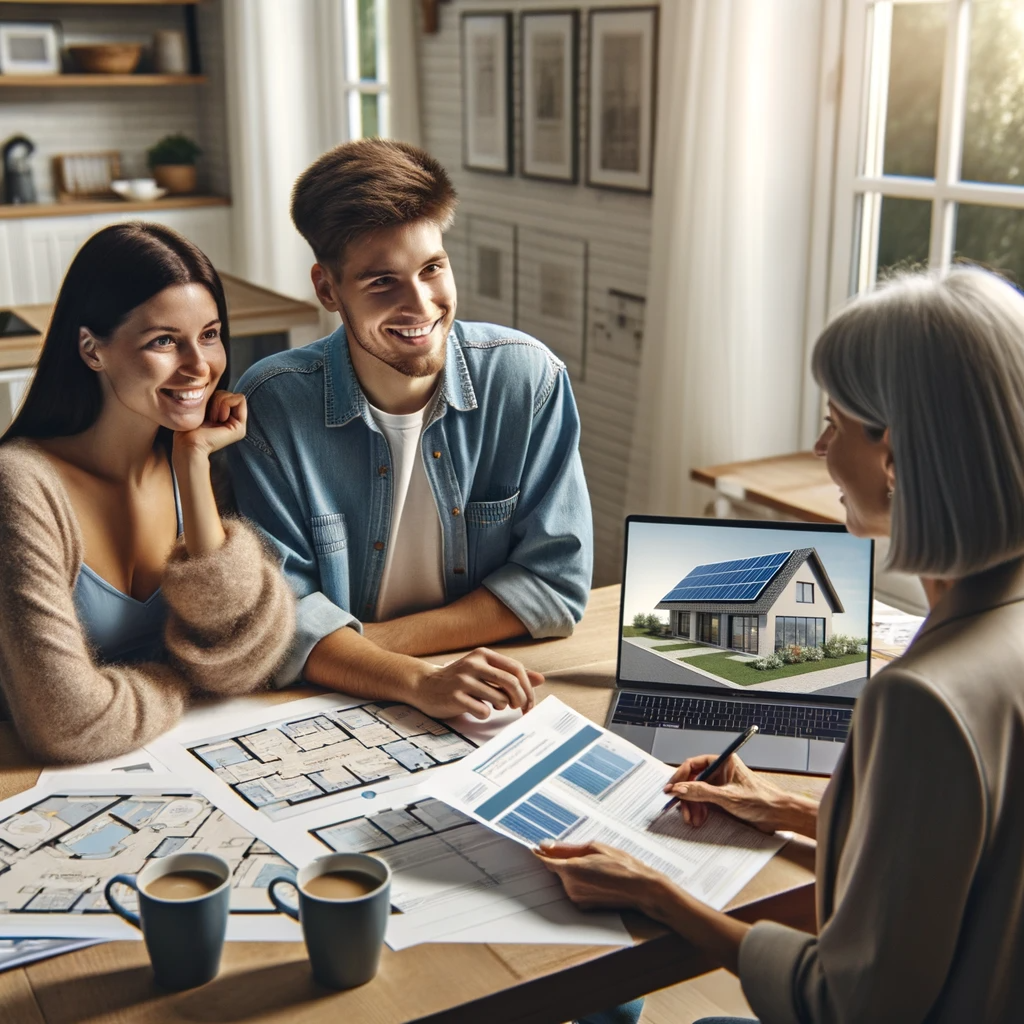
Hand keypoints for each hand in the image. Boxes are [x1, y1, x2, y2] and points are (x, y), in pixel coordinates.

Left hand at [174, 391, 246, 459]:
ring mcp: (238, 425)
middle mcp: (233, 421)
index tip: (205, 410)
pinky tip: (218, 418)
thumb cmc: (188, 427)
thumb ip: (211, 398)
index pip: (226, 394)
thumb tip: (212, 381)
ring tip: (212, 419)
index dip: (215, 397)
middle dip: (217, 399)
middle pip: (230, 394)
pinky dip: (225, 404)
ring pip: (235, 395)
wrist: (188, 444)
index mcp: (224, 417)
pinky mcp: (240, 427)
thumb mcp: (201, 407)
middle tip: (209, 416)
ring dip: (219, 403)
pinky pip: (239, 399)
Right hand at [411, 647, 543, 719]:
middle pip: (511, 683)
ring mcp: (463, 680)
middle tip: (520, 709)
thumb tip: (540, 679)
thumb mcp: (484, 671)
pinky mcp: (455, 697)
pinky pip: (482, 710)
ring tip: (492, 705)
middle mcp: (473, 664)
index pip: (516, 669)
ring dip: (501, 706)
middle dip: (521, 699)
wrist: (424, 686)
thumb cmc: (459, 680)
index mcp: (483, 655)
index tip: (530, 702)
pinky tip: (476, 709)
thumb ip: (509, 674)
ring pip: (499, 698)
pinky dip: (484, 714)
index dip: (527, 687)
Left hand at [535, 841, 667, 911]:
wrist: (641, 889)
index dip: (539, 853)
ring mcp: (577, 899)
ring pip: (566, 880)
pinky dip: (581, 882)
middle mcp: (570, 887)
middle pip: (557, 869)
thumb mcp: (594, 847)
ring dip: (574, 872)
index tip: (533, 846)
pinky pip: (575, 890)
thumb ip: (566, 848)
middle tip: (583, 854)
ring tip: (596, 866)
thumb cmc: (621, 865)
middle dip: (563, 860)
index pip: (545, 861)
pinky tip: (598, 878)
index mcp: (570, 870)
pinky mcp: (584, 907)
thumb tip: (546, 845)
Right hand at [663, 753, 792, 832]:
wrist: (780, 815)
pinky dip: (700, 811)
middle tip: (680, 809)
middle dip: (686, 796)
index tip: (671, 789)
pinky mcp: (724, 798)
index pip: (693, 764)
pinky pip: (705, 802)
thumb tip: (679, 789)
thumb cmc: (762, 800)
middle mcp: (721, 771)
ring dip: (692, 806)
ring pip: (698, 792)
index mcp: (723, 761)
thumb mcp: (728, 797)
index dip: (680, 776)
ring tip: (692, 819)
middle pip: (693, 780)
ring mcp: (722, 785)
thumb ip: (701, 792)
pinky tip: (700, 819)